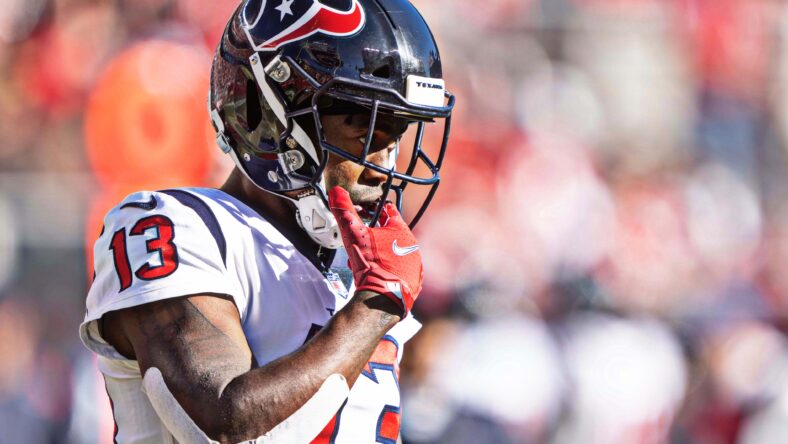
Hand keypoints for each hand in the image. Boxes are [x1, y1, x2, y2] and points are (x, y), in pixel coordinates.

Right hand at [328, 186, 422, 314]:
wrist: (382, 298)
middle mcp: (412, 246)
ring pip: (394, 253)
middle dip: (374, 237)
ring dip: (380, 255)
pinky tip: (377, 274)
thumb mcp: (352, 233)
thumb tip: (337, 192)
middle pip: (390, 234)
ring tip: (365, 262)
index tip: (369, 211)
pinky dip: (388, 270)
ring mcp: (414, 264)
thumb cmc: (371, 264)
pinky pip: (400, 270)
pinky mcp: (414, 281)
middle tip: (361, 243)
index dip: (376, 210)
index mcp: (401, 230)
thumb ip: (344, 212)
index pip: (389, 212)